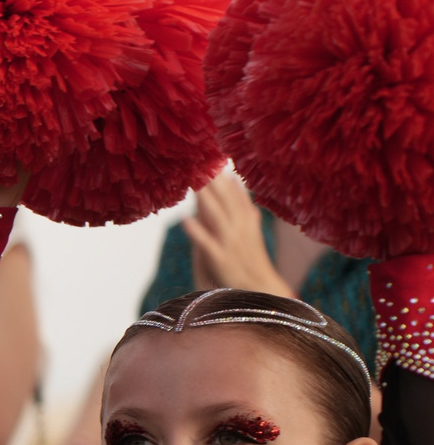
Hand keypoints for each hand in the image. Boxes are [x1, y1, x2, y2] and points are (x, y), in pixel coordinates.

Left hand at [180, 172, 292, 296]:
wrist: (260, 288)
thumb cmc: (250, 257)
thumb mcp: (249, 227)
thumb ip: (240, 204)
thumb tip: (233, 180)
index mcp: (246, 219)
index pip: (234, 192)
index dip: (223, 175)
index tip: (212, 156)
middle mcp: (239, 228)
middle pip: (225, 200)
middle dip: (213, 181)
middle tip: (200, 161)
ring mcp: (230, 243)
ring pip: (216, 216)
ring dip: (205, 199)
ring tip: (193, 182)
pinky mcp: (220, 259)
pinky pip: (207, 243)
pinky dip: (197, 232)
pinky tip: (185, 219)